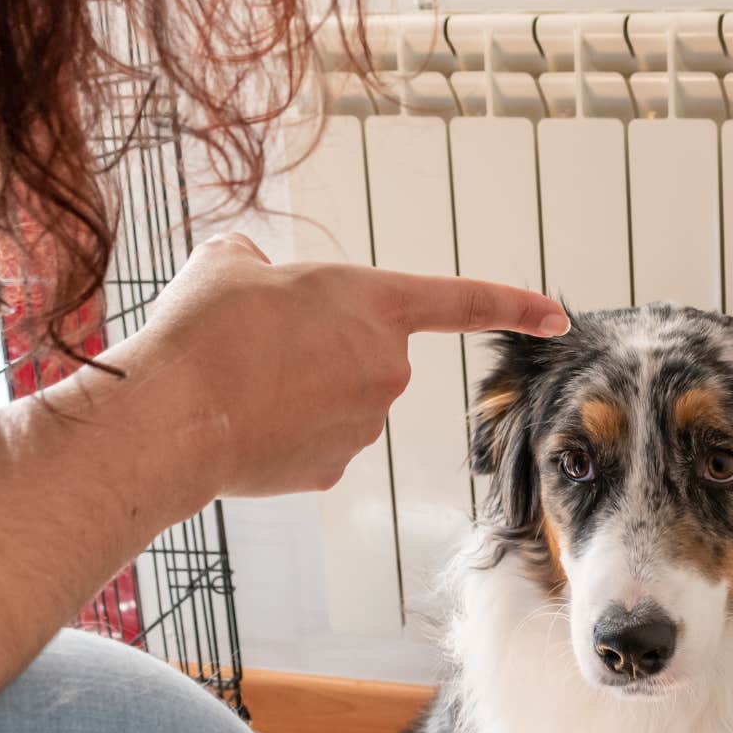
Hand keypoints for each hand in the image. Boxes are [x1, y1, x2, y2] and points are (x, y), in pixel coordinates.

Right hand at [102, 233, 565, 501]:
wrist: (173, 415)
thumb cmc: (202, 332)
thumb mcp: (227, 264)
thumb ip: (257, 262)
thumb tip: (250, 272)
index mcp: (374, 303)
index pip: (462, 301)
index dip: (514, 304)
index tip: (558, 315)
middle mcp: (386, 367)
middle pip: (364, 353)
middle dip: (319, 350)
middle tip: (256, 346)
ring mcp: (364, 424)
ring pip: (336, 400)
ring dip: (296, 391)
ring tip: (240, 385)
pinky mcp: (333, 470)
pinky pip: (313, 442)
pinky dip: (283, 435)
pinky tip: (244, 427)